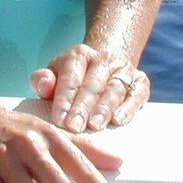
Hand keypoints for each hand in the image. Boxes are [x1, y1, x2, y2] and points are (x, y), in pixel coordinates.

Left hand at [30, 45, 149, 132]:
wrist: (103, 68)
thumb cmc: (72, 79)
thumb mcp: (54, 75)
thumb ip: (42, 80)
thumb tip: (44, 84)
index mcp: (79, 55)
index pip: (71, 77)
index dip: (64, 98)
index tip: (59, 119)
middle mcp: (103, 58)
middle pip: (92, 84)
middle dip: (83, 107)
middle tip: (74, 127)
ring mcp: (123, 69)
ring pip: (114, 89)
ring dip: (104, 108)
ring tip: (95, 125)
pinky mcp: (140, 81)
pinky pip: (137, 94)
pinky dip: (129, 107)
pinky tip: (119, 120)